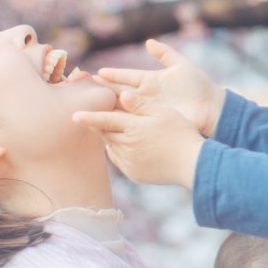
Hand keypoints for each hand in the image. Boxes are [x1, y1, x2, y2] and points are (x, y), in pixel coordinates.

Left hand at [72, 90, 203, 187]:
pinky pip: (120, 160)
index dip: (89, 117)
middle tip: (99, 117)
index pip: (105, 120)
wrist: (193, 165)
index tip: (74, 116)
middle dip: (101, 125)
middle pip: (106, 133)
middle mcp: (127, 146)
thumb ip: (141, 104)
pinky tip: (132, 146)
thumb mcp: (164, 113)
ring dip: (113, 138)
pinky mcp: (134, 173)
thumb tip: (122, 94)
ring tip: (122, 131)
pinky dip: (121, 152)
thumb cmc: (181, 134)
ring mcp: (129, 162)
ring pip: (112, 146)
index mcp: (133, 128)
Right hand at [95, 39, 225, 137]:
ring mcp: (147, 110)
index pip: (126, 76)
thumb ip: (165, 53)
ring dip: (106, 105)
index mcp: (151, 81)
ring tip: (89, 103)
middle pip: (119, 91)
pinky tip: (104, 119)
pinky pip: (131, 121)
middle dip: (103, 89)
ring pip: (122, 107)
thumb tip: (148, 42)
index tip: (97, 73)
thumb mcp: (181, 65)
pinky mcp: (151, 122)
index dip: (112, 75)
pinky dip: (118, 120)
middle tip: (83, 88)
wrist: (210, 109)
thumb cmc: (199, 86)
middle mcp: (146, 96)